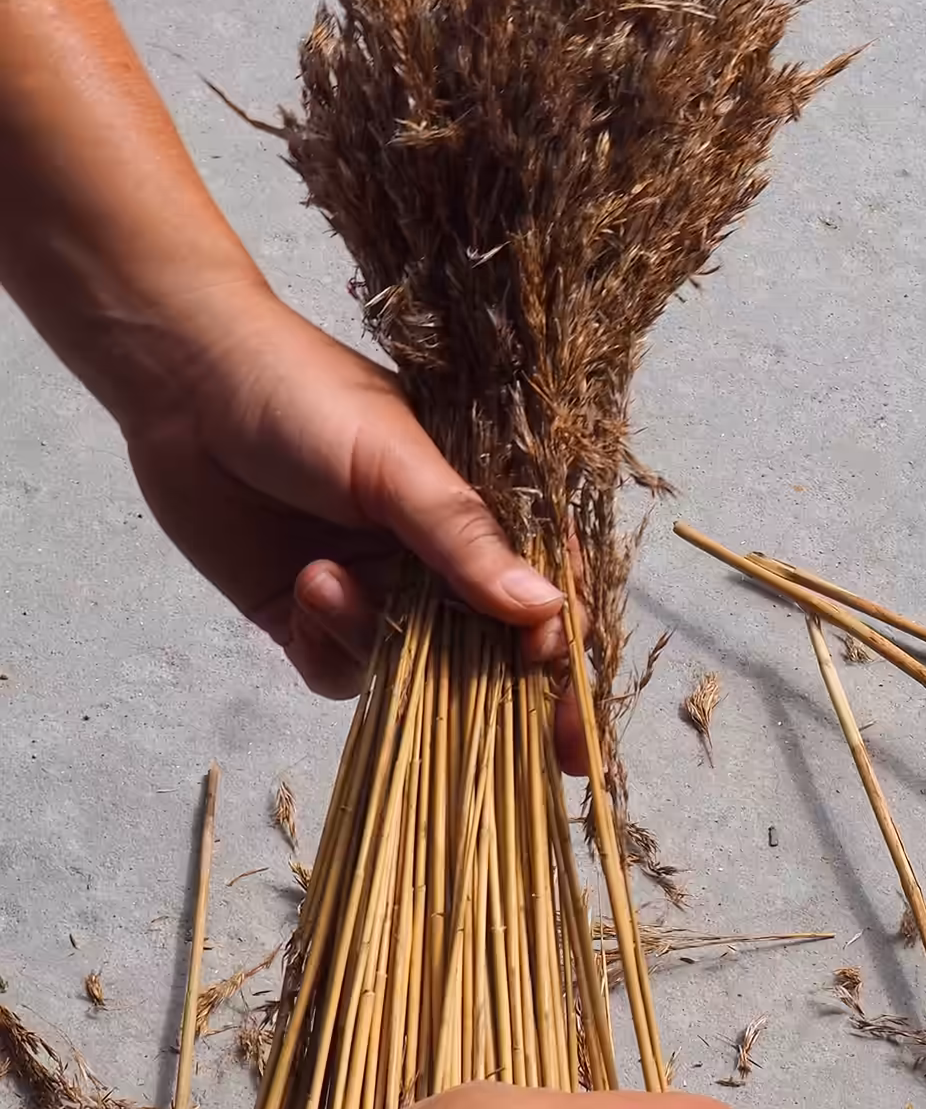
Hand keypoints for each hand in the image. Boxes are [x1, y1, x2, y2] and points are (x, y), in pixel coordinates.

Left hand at [119, 280, 586, 766]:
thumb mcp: (396, 463)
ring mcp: (377, 593)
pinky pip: (340, 673)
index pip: (543, 595)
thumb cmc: (305, 395)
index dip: (557, 653)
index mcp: (482, 513)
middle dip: (483, 689)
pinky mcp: (312, 617)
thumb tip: (546, 609)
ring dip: (370, 638)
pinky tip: (302, 588)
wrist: (184, 383)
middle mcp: (438, 562)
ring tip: (322, 579)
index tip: (559, 700)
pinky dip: (325, 646)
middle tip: (485, 724)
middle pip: (486, 653)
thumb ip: (465, 539)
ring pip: (410, 671)